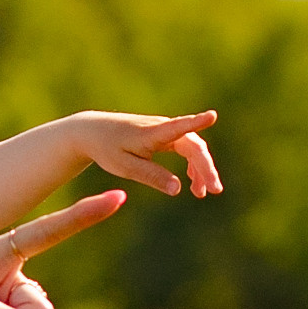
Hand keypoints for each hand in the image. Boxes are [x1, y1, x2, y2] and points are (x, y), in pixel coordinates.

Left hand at [74, 109, 221, 198]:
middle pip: (193, 145)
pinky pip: (185, 148)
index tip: (212, 116)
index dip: (196, 122)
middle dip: (206, 168)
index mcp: (152, 133)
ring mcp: (165, 130)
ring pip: (192, 147)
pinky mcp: (163, 134)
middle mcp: (162, 127)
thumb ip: (152, 176)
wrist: (93, 131)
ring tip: (202, 193)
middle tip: (214, 191)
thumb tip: (178, 188)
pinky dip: (192, 164)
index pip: (178, 126)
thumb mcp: (126, 167)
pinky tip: (192, 182)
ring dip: (201, 169)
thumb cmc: (107, 148)